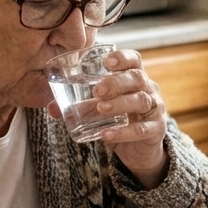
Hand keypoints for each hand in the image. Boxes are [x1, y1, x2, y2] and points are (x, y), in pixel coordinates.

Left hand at [49, 49, 167, 186]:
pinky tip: (106, 134)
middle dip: (116, 82)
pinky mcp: (155, 130)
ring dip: (120, 103)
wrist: (140, 150)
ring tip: (100, 108)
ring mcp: (155, 109)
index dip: (122, 58)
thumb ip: (80, 106)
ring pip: (141, 101)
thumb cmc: (121, 120)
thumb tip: (51, 107)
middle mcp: (148, 89)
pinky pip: (142, 129)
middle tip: (97, 90)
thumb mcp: (100, 111)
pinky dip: (123, 132)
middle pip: (137, 78)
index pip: (134, 60)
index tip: (106, 62)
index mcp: (135, 78)